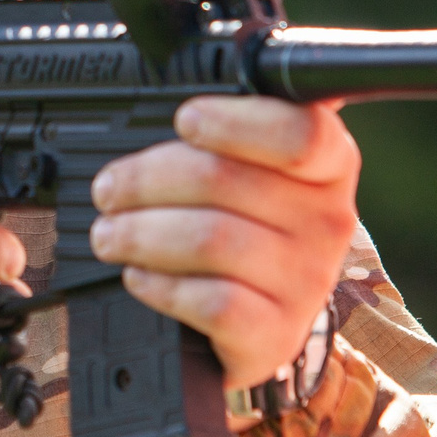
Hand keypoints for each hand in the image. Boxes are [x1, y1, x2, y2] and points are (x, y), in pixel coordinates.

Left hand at [88, 96, 360, 387]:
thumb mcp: (252, 169)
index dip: (235, 122)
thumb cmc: (248, 227)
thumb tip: (173, 104)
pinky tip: (138, 276)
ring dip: (140, 234)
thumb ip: (228, 130)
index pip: (300, 134)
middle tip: (108, 191)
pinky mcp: (277, 333)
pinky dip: (161, 285)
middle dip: (147, 180)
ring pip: (210, 240)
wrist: (264, 319)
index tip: (184, 120)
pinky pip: (212, 301)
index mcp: (329, 165)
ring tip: (109, 234)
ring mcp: (306, 281)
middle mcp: (327, 220)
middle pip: (225, 181)